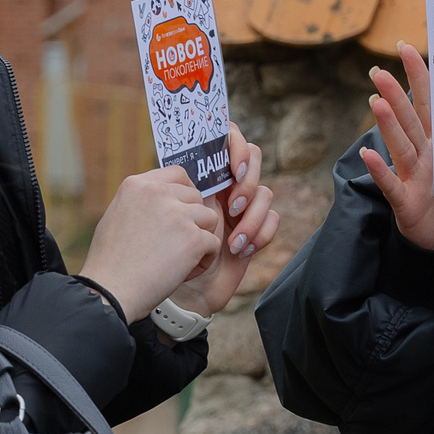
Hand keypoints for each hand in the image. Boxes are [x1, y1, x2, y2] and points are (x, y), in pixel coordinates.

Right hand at [80, 166, 222, 319]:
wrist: (110, 291)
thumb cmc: (111, 261)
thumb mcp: (118, 215)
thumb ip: (144, 201)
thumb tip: (170, 196)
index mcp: (137, 184)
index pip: (177, 174)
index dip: (184, 193)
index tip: (179, 213)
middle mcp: (158, 193)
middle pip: (196, 197)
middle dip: (192, 220)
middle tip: (174, 246)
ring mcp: (177, 214)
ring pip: (209, 219)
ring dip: (200, 239)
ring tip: (179, 260)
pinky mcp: (193, 238)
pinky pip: (213, 243)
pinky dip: (204, 260)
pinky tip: (184, 272)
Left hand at [170, 123, 281, 313]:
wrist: (176, 294)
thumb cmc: (161, 254)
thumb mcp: (160, 214)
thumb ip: (171, 186)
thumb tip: (179, 162)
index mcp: (202, 175)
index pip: (228, 139)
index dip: (235, 143)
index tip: (231, 166)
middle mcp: (225, 187)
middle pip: (253, 158)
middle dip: (247, 179)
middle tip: (231, 204)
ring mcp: (242, 209)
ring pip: (264, 193)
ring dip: (250, 216)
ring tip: (232, 240)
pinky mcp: (255, 233)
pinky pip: (272, 219)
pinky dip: (259, 233)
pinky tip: (240, 250)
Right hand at [358, 43, 433, 251]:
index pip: (431, 105)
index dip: (421, 78)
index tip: (411, 49)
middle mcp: (422, 155)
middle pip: (409, 119)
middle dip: (395, 94)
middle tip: (380, 69)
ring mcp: (411, 176)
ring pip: (399, 145)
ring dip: (388, 124)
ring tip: (377, 101)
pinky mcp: (405, 201)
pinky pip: (391, 183)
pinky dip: (379, 170)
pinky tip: (368, 153)